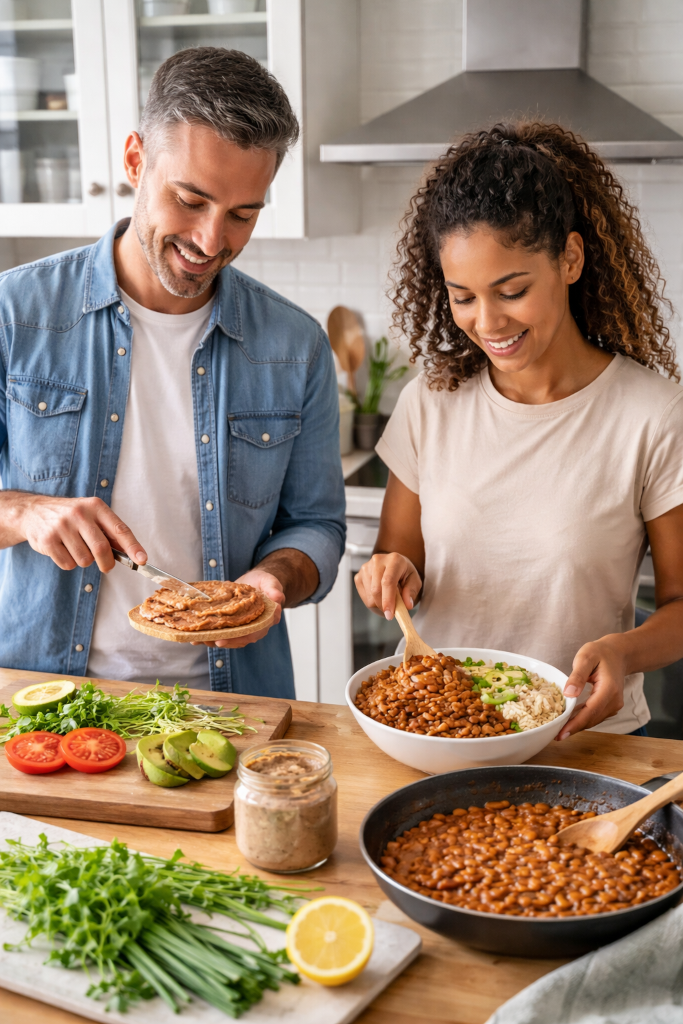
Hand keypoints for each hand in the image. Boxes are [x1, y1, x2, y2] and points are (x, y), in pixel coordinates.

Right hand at [6, 492, 145, 571]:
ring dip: (84, 561)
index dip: (132, 546)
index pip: (119, 529)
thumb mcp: (91, 514)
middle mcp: (79, 514)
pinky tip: (63, 550)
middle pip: (101, 549)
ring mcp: (61, 527)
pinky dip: (69, 563)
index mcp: (95, 506)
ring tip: (75, 548)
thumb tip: (131, 553)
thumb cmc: (69, 516)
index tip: (141, 560)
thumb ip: (109, 531)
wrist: (33, 511)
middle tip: (107, 567)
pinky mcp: (47, 540)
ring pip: (84, 560)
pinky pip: (68, 564)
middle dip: (107, 564)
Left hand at [192, 568, 283, 648]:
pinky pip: (221, 633)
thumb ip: (274, 590)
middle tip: (207, 640)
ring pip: (228, 639)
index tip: (223, 639)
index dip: (239, 638)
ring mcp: (242, 628)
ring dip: (213, 640)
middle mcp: (254, 628)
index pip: (253, 633)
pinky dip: (208, 635)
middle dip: (222, 641)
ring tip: (198, 639)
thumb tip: (278, 598)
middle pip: (238, 640)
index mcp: (265, 621)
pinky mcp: (232, 625)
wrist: (257, 582)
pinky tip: (195, 636)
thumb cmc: (265, 583)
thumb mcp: (271, 582)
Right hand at [354, 552, 421, 619]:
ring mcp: (366, 568)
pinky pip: (364, 597)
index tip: (390, 614)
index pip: (388, 581)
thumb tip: (407, 605)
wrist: (393, 566)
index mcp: (394, 560)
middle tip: (391, 612)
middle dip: (383, 605)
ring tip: (388, 599)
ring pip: (370, 596)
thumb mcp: (415, 581)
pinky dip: (373, 602)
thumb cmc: (404, 574)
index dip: (388, 599)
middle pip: (376, 590)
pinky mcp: (358, 576)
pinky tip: (380, 596)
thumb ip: (411, 592)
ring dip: (379, 604)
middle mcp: (378, 561)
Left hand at [556, 637, 625, 739]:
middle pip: (592, 720)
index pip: (590, 712)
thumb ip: (577, 676)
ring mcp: (614, 705)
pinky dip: (583, 719)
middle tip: (554, 735)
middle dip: (573, 729)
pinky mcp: (611, 706)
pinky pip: (595, 716)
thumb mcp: (586, 657)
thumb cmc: (601, 653)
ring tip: (559, 730)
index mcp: (609, 689)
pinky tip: (570, 721)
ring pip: (594, 720)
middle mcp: (614, 701)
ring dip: (577, 726)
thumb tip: (568, 694)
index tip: (561, 734)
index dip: (575, 725)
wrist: (619, 653)